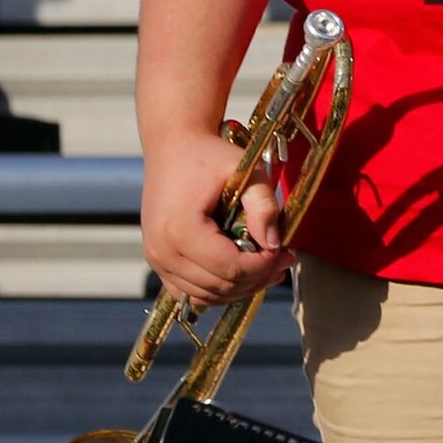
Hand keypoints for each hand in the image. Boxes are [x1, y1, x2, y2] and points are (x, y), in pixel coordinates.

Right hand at [141, 125, 289, 311]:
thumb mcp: (246, 170)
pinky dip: (219, 288)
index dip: (264, 265)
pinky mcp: (158, 261)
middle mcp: (162, 251)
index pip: (230, 268)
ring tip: (271, 266)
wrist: (174, 147)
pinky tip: (245, 273)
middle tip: (287, 259)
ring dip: (241, 287)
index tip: (285, 250)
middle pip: (219, 286)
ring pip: (206, 295)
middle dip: (258, 277)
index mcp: (180, 230)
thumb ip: (264, 205)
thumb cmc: (210, 156)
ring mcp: (156, 259)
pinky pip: (190, 291)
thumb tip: (274, 243)